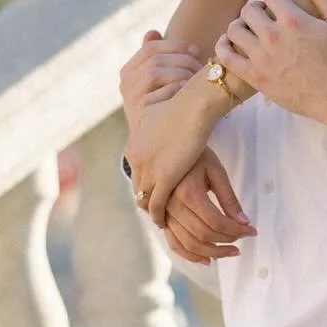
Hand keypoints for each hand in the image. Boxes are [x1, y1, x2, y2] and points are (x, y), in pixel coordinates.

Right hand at [120, 29, 203, 121]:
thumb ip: (156, 59)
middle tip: (202, 65)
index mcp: (128, 72)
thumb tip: (152, 32)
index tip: (196, 51)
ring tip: (198, 78)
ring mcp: (130, 99)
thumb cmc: (164, 110)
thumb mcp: (158, 84)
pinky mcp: (140, 114)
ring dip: (182, 73)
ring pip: (155, 72)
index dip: (176, 46)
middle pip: (155, 59)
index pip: (151, 48)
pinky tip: (193, 91)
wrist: (159, 147)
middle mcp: (125, 84)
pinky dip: (180, 89)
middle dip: (182, 59)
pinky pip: (161, 92)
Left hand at [126, 76, 229, 224]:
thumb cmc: (182, 105)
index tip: (154, 191)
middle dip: (146, 200)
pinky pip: (156, 204)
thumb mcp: (157, 112)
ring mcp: (148, 170)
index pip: (135, 173)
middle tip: (157, 211)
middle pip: (138, 188)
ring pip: (144, 199)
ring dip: (151, 211)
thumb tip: (152, 112)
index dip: (145, 184)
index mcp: (134, 146)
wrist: (193, 107)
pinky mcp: (163, 179)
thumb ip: (151, 119)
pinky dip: (158, 216)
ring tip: (162, 220)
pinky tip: (164, 222)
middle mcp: (136, 160)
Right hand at [159, 150, 255, 264]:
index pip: (217, 221)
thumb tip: (245, 222)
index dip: (237, 230)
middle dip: (227, 241)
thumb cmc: (196, 156)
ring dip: (212, 252)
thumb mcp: (216, 171)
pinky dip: (190, 255)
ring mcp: (164, 214)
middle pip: (203, 234)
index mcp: (187, 192)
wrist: (167, 146)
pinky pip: (174, 243)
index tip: (252, 231)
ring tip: (231, 252)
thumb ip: (229, 199)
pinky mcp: (162, 218)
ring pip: (189, 243)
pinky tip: (207, 260)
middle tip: (244, 239)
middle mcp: (172, 206)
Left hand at [215, 0, 326, 128]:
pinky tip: (230, 45)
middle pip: (248, 10)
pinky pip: (226, 57)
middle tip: (263, 17)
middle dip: (255, 9)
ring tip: (248, 31)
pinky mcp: (255, 77)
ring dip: (239, 26)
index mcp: (293, 20)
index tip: (277, 2)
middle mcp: (273, 36)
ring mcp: (262, 58)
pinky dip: (223, 48)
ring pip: (233, 30)